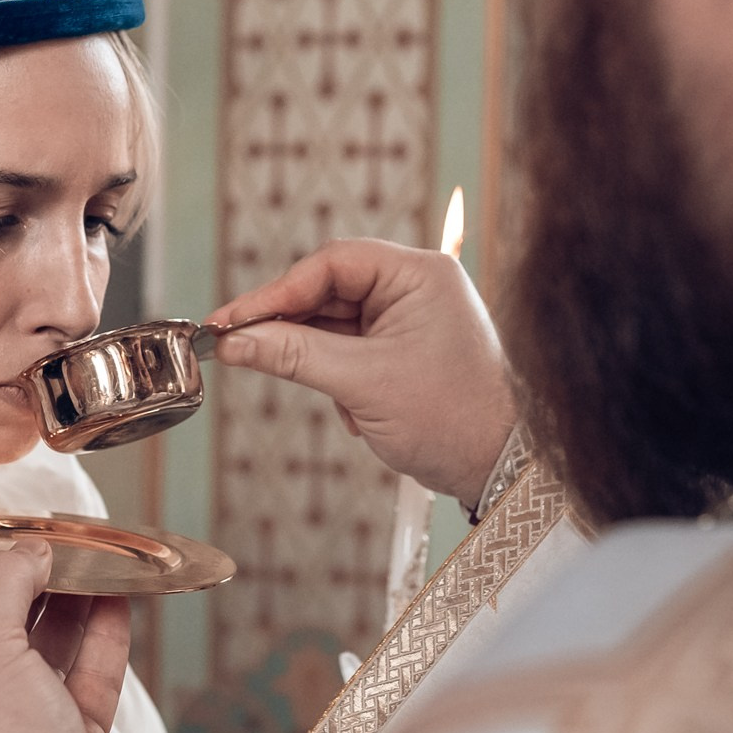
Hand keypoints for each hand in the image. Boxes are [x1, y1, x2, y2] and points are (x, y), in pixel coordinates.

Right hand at [208, 238, 516, 505]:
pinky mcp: (405, 350)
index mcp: (419, 274)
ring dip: (320, 363)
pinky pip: (350, 351)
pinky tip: (358, 414)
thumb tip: (235, 341)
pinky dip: (341, 380)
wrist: (500, 468)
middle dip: (294, 329)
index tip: (231, 320)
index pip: (332, 264)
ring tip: (338, 402)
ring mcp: (411, 319)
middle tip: (240, 350)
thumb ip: (295, 355)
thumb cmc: (453, 418)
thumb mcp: (363, 384)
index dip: (276, 291)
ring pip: (335, 325)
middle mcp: (416, 287)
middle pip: (329, 291)